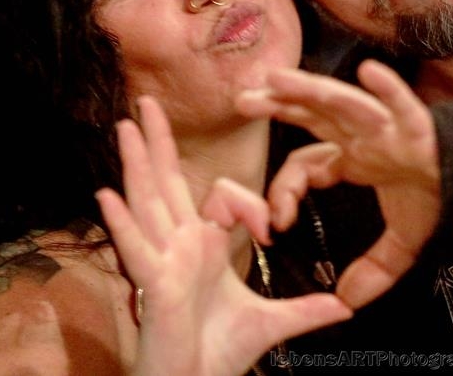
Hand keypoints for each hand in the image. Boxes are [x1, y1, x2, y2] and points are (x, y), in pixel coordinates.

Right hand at [96, 96, 350, 375]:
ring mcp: (161, 264)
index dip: (250, 205)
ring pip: (147, 204)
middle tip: (147, 102)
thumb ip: (306, 310)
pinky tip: (106, 195)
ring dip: (136, 165)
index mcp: (203, 247)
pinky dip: (123, 224)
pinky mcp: (153, 288)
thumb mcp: (271, 323)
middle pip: (166, 184)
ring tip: (125, 127)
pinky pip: (137, 250)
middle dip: (158, 144)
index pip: (220, 196)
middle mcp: (178, 247)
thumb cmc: (219, 355)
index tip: (270, 231)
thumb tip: (345, 308)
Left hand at [237, 60, 440, 308]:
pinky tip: (370, 73)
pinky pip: (402, 104)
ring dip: (310, 90)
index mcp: (355, 156)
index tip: (276, 220)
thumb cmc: (440, 199)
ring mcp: (390, 126)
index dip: (285, 188)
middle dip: (277, 105)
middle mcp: (365, 134)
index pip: (306, 163)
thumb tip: (346, 303)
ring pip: (343, 104)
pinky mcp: (420, 126)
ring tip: (277, 79)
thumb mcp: (402, 243)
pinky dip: (388, 89)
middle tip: (241, 101)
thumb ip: (373, 270)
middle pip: (312, 115)